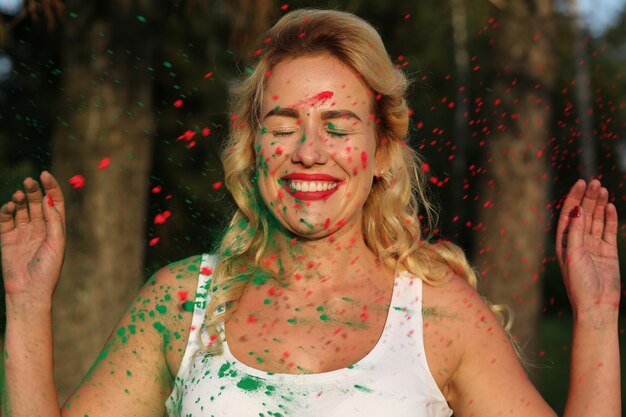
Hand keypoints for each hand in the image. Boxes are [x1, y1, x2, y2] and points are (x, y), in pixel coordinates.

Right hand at [0, 171, 65, 302]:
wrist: (28, 291)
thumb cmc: (48, 270)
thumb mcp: (57, 244)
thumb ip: (53, 221)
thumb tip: (49, 199)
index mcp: (55, 227)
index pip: (54, 201)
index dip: (51, 187)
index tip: (45, 174)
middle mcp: (40, 227)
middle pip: (37, 201)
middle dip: (33, 189)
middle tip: (29, 181)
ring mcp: (23, 232)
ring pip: (21, 208)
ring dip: (20, 198)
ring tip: (18, 196)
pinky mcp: (7, 238)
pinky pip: (6, 219)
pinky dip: (7, 210)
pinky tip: (9, 207)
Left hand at [556, 179, 619, 326]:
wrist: (596, 304)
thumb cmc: (578, 282)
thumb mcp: (572, 254)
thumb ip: (575, 231)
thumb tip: (578, 210)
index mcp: (564, 241)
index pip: (569, 213)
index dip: (574, 197)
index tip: (580, 182)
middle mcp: (578, 241)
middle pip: (583, 213)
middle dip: (588, 197)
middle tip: (595, 181)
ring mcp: (594, 245)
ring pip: (596, 219)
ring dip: (599, 204)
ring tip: (603, 188)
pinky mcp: (608, 251)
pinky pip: (608, 230)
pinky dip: (609, 218)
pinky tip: (610, 206)